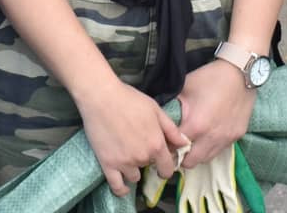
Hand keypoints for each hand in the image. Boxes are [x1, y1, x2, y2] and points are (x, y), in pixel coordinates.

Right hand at [77, 77, 190, 196]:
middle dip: (147, 160)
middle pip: (149, 168)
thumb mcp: (156, 110)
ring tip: (128, 155)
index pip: (167, 168)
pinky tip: (124, 185)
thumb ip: (171, 130)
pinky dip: (121, 189)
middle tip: (139, 146)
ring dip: (134, 169)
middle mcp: (142, 157)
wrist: (102, 98)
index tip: (162, 163)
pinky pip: (117, 186)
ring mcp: (124, 162)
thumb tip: (185, 143)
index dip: (167, 166)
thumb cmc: (130, 100)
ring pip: (134, 177)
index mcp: (156, 144)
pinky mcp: (108, 164)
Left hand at [176, 59, 254, 166]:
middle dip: (181, 157)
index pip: (175, 150)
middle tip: (178, 146)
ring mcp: (226, 138)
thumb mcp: (185, 88)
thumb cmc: (210, 78)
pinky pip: (221, 150)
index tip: (166, 143)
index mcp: (196, 125)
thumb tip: (162, 117)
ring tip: (193, 142)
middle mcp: (212, 137)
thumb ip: (172, 106)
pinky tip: (209, 135)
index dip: (168, 148)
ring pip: (207, 159)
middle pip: (191, 162)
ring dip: (198, 154)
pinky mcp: (237, 136)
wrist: (240, 72)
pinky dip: (212, 147)